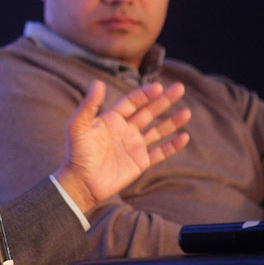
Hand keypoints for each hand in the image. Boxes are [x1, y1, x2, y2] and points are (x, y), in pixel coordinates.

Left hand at [54, 80, 190, 212]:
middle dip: (164, 100)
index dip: (145, 94)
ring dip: (172, 121)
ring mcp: (134, 146)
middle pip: (148, 112)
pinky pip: (160, 152)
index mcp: (111, 119)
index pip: (132, 102)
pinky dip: (172, 146)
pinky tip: (184, 137)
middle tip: (180, 88)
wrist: (81, 182)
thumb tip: (98, 82)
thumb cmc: (76, 153)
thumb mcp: (78, 125)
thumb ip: (89, 104)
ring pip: (157, 131)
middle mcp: (125, 130)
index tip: (158, 86)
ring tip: (187, 112)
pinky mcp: (140, 162)